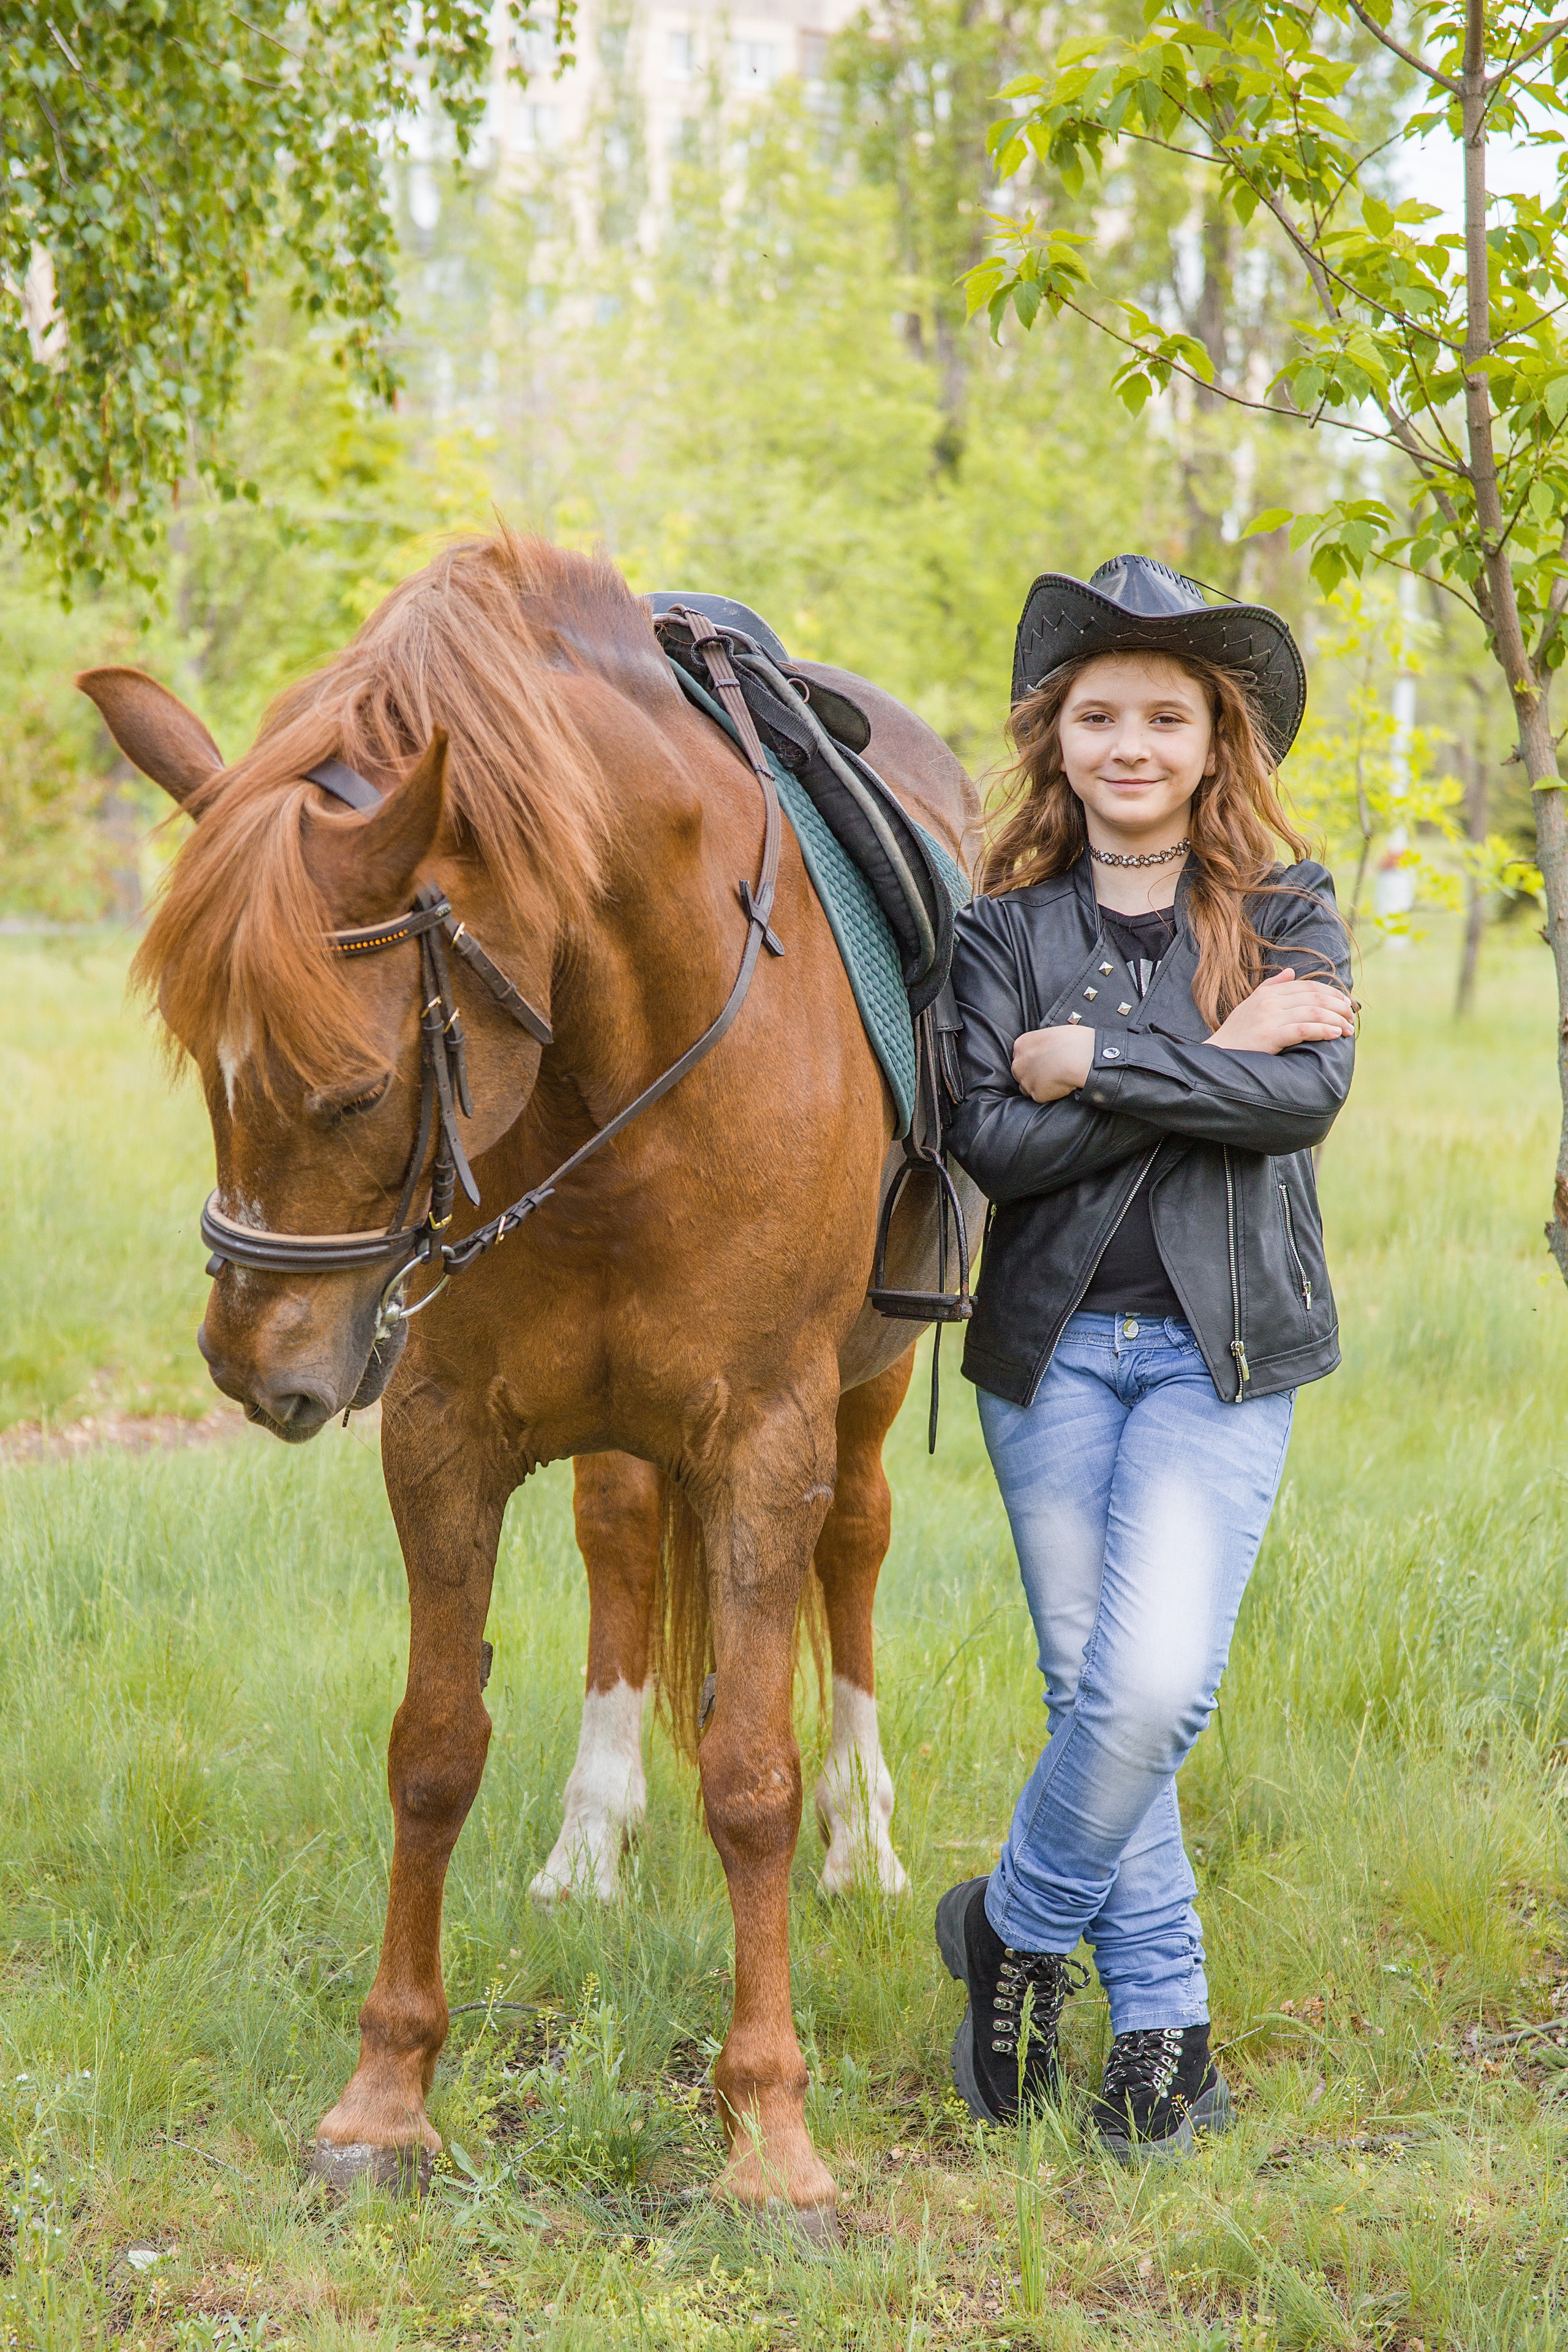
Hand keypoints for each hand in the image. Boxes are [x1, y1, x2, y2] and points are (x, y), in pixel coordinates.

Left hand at [1012, 1023, 1095, 1101]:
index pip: (1020, 1056)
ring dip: (1039, 1086)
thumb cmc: (1072, 1041)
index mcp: (1021, 1045)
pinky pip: (1041, 1097)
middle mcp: (1018, 1063)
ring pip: (1027, 1087)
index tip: (1043, 1062)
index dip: (1033, 1061)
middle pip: (1020, 1073)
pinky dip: (1050, 1094)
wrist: (1078, 1058)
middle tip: (1050, 1073)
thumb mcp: (1051, 1033)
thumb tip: (1049, 1049)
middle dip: (1032, 1074)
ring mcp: (1025, 1080)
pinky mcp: (1035, 1094)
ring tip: (1056, 1080)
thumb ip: (1043, 1044)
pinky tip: (1060, 1086)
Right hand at [1208, 968, 1355, 1053]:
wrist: (1217, 1056)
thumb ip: (1271, 986)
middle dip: (1338, 1006)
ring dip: (1335, 1019)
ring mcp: (1269, 1018)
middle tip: (1351, 1016)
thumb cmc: (1236, 1033)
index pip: (1307, 986)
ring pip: (1313, 1012)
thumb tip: (1291, 971)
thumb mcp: (1250, 1004)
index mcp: (1267, 993)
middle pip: (1314, 997)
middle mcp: (1269, 1002)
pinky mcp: (1270, 1036)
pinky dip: (1323, 1030)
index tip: (1345, 1002)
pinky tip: (1335, 1034)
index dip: (1330, 992)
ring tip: (1347, 1029)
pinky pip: (1303, 1029)